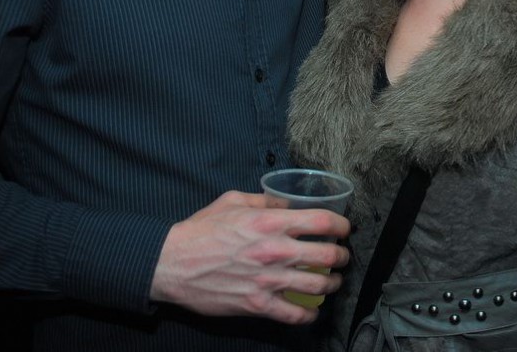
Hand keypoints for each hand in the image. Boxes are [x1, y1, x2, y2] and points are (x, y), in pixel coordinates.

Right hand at [150, 190, 349, 321]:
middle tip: (341, 257)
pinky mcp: (257, 304)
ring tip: (332, 282)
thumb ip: (263, 200)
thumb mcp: (231, 201)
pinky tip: (312, 311)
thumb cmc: (200, 230)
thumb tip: (285, 204)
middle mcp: (275, 250)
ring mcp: (268, 280)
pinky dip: (308, 315)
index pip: (323, 221)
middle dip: (341, 256)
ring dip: (331, 285)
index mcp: (271, 222)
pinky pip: (293, 315)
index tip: (344, 229)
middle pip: (327, 255)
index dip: (341, 224)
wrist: (171, 263)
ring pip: (317, 286)